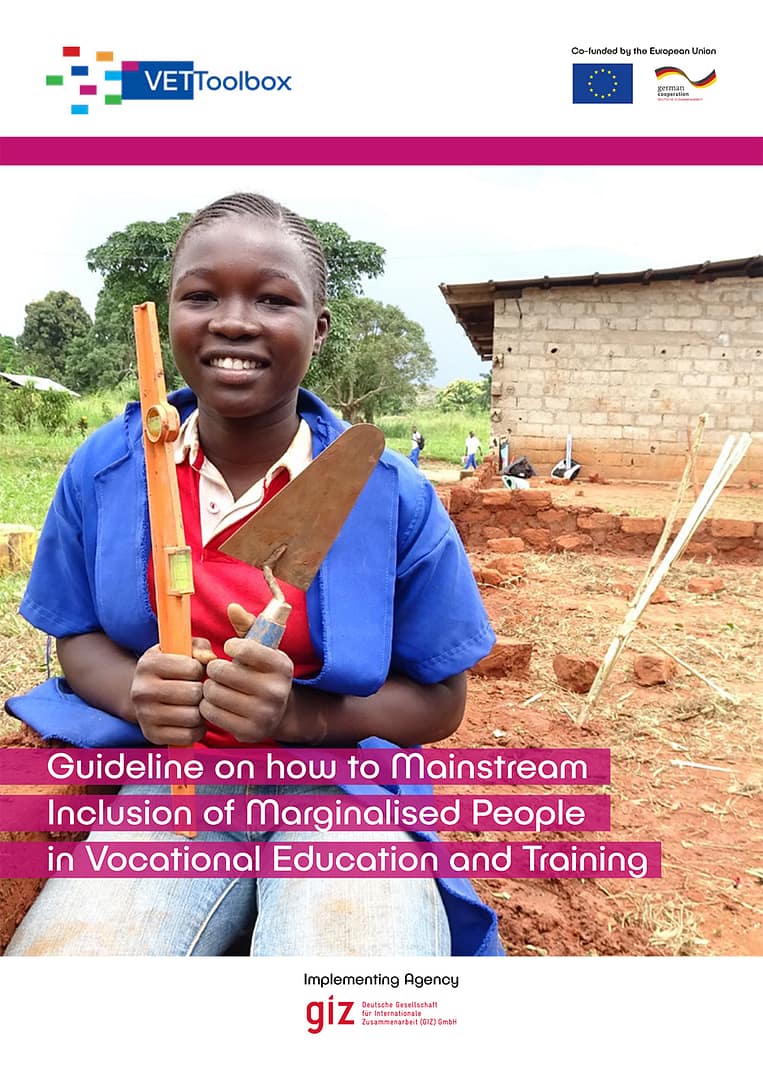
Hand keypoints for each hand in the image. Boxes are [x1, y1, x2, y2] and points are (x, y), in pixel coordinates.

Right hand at [130, 639, 211, 745]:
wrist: (146, 694)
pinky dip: (197, 729)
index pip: (192, 668)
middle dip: (202, 692)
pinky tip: (193, 720)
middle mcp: (141, 690)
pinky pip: (189, 736)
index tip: (195, 671)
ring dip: (202, 712)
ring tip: (196, 705)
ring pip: (193, 716)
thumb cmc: (172, 667)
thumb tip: (210, 659)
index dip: (200, 670)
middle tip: (198, 691)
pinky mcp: (151, 736)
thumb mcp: (182, 648)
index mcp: (148, 664)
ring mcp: (144, 715)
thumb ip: (200, 648)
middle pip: (194, 694)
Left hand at [199, 604, 295, 742]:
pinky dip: (207, 706)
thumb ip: (247, 626)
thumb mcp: (262, 648)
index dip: (231, 646)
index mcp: (281, 666)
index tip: (231, 649)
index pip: (245, 649)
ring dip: (209, 688)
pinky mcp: (248, 732)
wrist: (277, 713)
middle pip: (222, 672)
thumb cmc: (261, 673)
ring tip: (216, 686)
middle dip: (214, 668)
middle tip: (218, 670)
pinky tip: (217, 703)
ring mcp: (263, 714)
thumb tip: (232, 607)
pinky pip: (211, 713)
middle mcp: (276, 691)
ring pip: (213, 693)